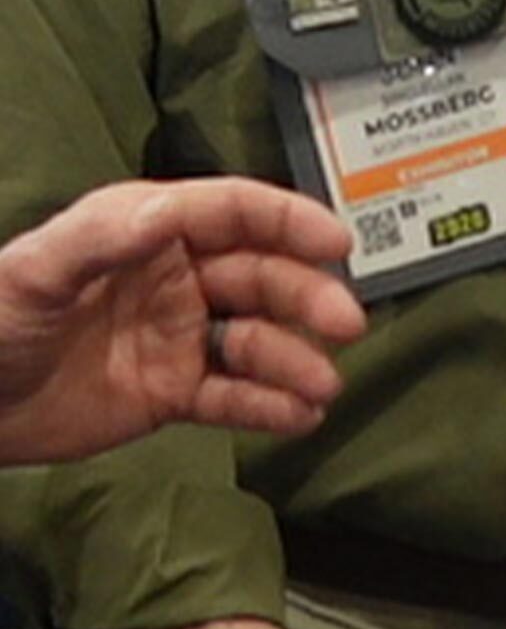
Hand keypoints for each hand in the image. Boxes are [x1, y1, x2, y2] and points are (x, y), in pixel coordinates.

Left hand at [0, 177, 365, 463]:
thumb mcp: (36, 270)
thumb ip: (104, 237)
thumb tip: (166, 211)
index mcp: (148, 231)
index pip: (234, 214)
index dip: (289, 221)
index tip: (336, 240)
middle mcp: (175, 278)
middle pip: (260, 279)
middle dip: (307, 299)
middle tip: (346, 324)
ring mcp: (178, 336)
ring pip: (255, 341)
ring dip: (295, 360)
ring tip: (322, 388)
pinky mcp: (173, 391)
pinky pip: (233, 397)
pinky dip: (270, 407)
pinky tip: (299, 417)